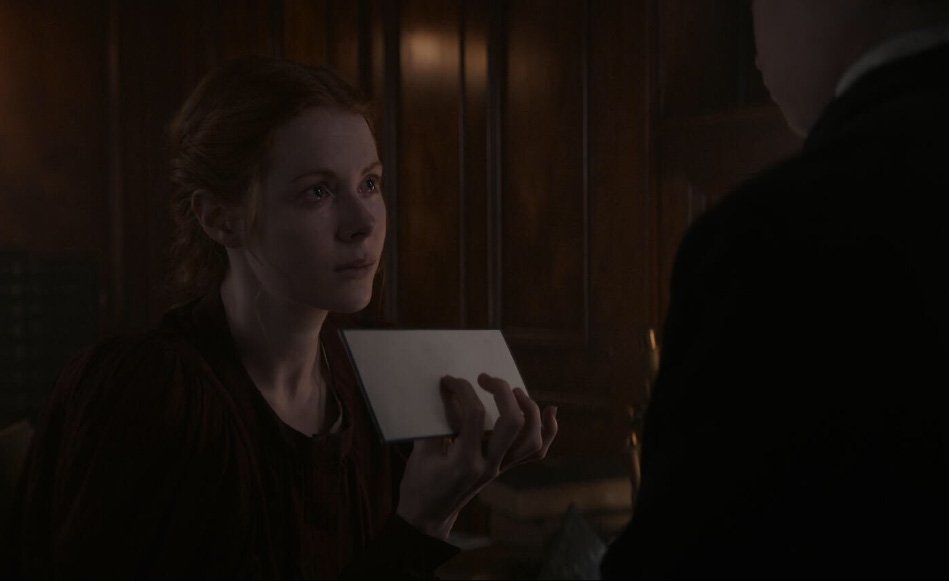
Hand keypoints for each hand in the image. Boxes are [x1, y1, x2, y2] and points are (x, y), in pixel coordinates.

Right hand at [396, 373, 557, 538]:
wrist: (429, 517)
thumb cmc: (419, 485)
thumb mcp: (420, 453)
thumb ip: (434, 423)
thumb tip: (445, 390)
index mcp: (464, 462)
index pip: (475, 416)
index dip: (463, 390)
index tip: (449, 380)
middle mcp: (489, 466)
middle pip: (513, 423)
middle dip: (502, 392)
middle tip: (483, 378)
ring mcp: (500, 469)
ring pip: (532, 439)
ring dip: (529, 409)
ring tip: (512, 391)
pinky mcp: (504, 469)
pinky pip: (536, 452)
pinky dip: (548, 430)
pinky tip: (550, 411)